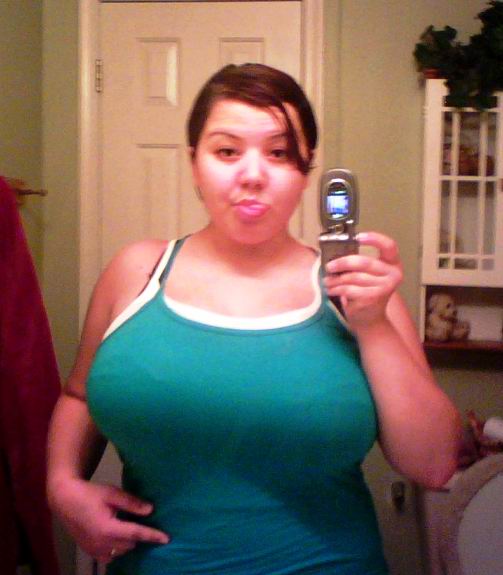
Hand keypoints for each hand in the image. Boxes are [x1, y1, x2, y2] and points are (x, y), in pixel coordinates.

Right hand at [51, 478, 169, 563]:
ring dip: (127, 542)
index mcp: (108, 528)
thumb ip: (132, 503)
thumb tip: (151, 510)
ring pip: (120, 551)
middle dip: (138, 535)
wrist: (64, 500)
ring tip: (127, 527)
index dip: (153, 536)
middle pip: (130, 544)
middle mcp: (101, 543)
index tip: (167, 538)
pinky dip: (116, 548)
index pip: (136, 534)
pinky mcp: (89, 552)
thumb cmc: (90, 493)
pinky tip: (116, 536)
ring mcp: (94, 550)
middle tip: (140, 521)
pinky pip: (109, 556)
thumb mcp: (112, 493)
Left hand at [323, 231, 402, 330]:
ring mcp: (384, 287)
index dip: (374, 239)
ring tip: (327, 281)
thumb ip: (358, 264)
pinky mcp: (372, 298)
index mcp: (393, 264)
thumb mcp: (367, 275)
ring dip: (335, 279)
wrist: (370, 319)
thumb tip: (334, 253)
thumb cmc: (365, 292)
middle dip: (342, 263)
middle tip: (329, 266)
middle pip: (363, 262)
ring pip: (352, 277)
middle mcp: (392, 274)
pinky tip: (331, 290)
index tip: (358, 236)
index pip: (389, 246)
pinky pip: (348, 289)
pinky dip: (336, 289)